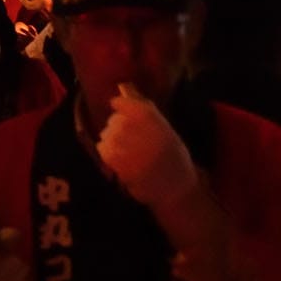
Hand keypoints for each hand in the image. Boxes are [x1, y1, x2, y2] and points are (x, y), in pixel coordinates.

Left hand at [96, 83, 199, 216]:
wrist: (177, 190)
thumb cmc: (173, 158)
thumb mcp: (167, 131)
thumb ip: (148, 112)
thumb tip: (125, 90)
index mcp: (159, 125)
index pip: (131, 105)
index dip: (120, 103)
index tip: (116, 104)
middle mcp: (146, 135)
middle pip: (116, 121)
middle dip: (116, 126)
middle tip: (126, 136)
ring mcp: (132, 151)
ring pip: (107, 135)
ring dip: (111, 140)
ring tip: (124, 149)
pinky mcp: (122, 166)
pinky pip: (103, 151)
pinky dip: (107, 153)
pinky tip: (117, 158)